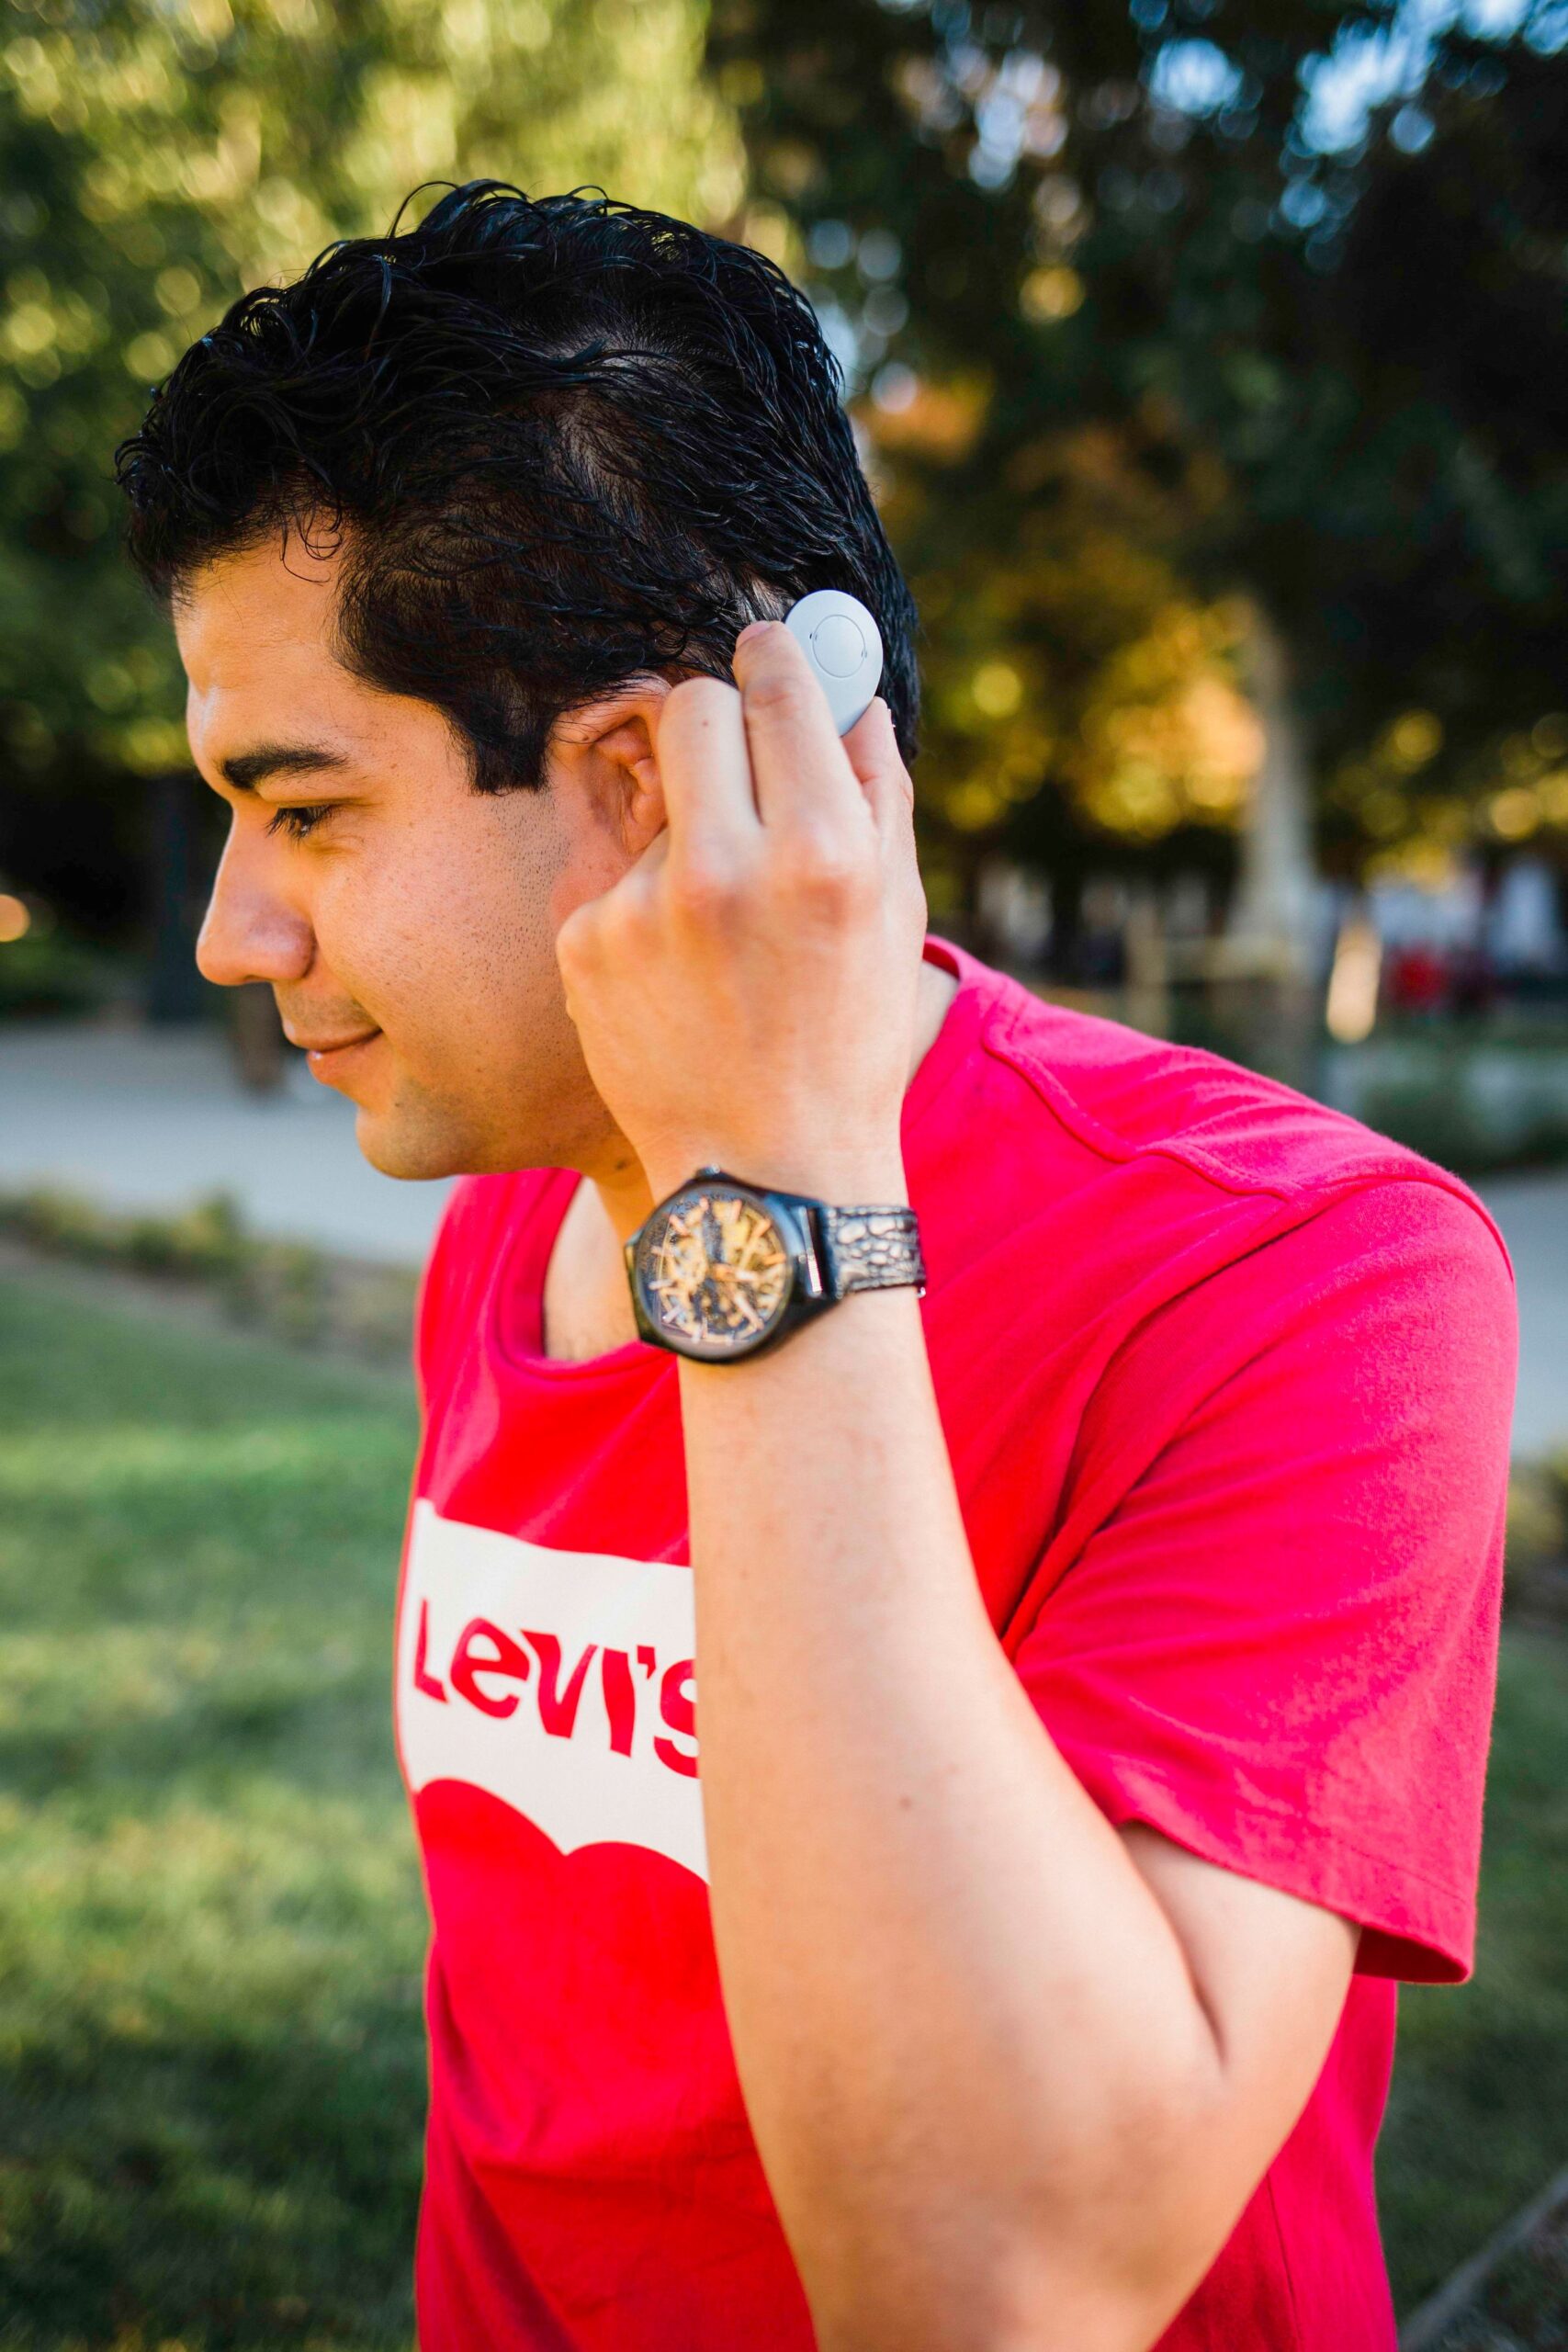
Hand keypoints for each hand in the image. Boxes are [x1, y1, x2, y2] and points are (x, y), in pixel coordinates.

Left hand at [555, 621, 926, 1204]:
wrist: (768, 1177)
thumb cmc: (848, 1043)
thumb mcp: (895, 917)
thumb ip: (877, 792)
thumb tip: (852, 696)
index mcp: (822, 849)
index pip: (774, 683)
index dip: (773, 658)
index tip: (765, 652)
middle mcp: (727, 865)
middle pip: (692, 705)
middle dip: (715, 719)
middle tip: (735, 762)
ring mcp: (645, 904)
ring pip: (654, 799)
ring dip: (687, 832)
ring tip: (723, 931)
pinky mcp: (586, 942)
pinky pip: (617, 877)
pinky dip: (645, 909)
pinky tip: (680, 977)